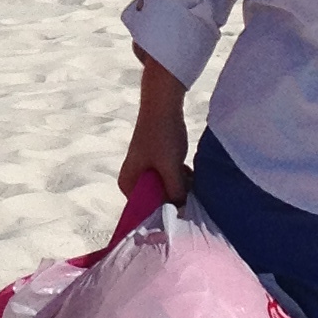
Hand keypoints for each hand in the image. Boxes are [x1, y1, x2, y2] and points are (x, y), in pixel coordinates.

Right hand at [118, 53, 192, 209]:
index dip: (163, 213)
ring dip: (179, 187)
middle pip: (157, 201)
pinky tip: (188, 170)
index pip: (145, 210)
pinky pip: (170, 179)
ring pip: (166, 190)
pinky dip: (180, 178)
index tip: (182, 210)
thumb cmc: (161, 135)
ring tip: (188, 176)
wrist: (163, 104)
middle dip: (174, 198)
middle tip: (187, 190)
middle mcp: (133, 180)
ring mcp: (145, 171)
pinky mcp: (157, 163)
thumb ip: (175, 192)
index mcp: (128, 183)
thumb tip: (182, 212)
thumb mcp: (169, 168)